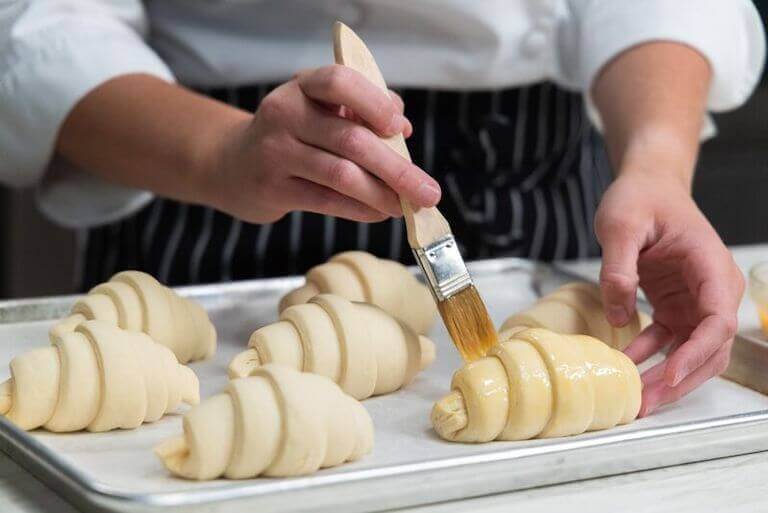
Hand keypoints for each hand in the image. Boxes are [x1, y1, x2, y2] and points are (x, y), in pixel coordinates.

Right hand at [204, 65, 440, 222]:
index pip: (339, 82)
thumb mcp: (320, 110)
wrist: (231, 164)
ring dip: (382, 195)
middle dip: (397, 169)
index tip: (399, 128)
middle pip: (351, 139)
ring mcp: (275, 152)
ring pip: (341, 175)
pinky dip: (360, 209)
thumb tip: (403, 129)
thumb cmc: (291, 134)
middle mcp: (285, 114)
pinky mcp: (273, 188)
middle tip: (428, 191)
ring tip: (406, 207)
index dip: (373, 104)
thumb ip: (363, 111)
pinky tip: (379, 213)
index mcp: (303, 86)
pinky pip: (327, 201)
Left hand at [595, 171, 743, 416]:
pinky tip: (626, 363)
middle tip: (645, 403)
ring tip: (637, 399)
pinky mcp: (677, 306)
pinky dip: (651, 356)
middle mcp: (713, 287)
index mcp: (710, 265)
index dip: (695, 352)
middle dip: (680, 379)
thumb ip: (618, 267)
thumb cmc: (641, 197)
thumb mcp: (620, 225)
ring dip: (667, 376)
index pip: (717, 320)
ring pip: (693, 351)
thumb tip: (617, 316)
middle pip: (710, 347)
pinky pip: (669, 340)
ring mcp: (697, 300)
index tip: (668, 375)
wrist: (647, 187)